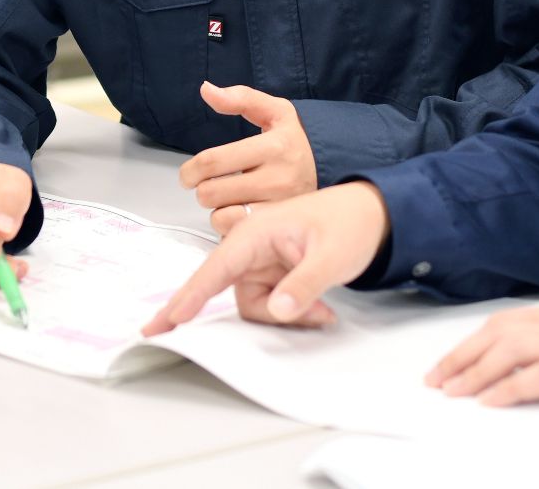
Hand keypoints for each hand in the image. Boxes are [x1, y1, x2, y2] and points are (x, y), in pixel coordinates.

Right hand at [142, 182, 390, 335]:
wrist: (372, 216)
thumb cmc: (350, 223)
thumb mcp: (332, 255)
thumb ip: (304, 284)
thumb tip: (277, 310)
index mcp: (255, 232)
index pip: (215, 268)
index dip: (189, 297)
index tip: (166, 322)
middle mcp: (250, 248)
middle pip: (234, 295)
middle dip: (264, 315)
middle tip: (278, 321)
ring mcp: (260, 263)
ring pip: (254, 305)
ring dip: (285, 316)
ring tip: (323, 311)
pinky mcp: (272, 275)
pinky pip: (269, 305)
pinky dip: (291, 313)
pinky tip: (319, 309)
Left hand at [179, 82, 318, 232]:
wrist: (335, 174)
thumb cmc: (297, 143)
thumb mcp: (276, 112)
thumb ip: (241, 98)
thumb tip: (206, 89)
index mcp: (274, 147)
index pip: (212, 161)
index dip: (190, 170)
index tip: (189, 174)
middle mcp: (279, 179)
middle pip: (210, 193)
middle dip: (203, 189)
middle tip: (211, 185)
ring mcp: (280, 209)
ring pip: (221, 217)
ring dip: (217, 209)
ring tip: (229, 199)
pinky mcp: (280, 231)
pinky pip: (236, 234)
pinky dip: (231, 226)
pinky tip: (241, 212)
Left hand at [426, 297, 538, 406]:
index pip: (506, 323)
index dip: (473, 341)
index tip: (449, 360)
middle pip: (497, 334)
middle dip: (461, 356)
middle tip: (434, 379)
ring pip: (509, 352)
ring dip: (475, 372)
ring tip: (452, 391)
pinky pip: (537, 377)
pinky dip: (509, 388)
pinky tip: (490, 401)